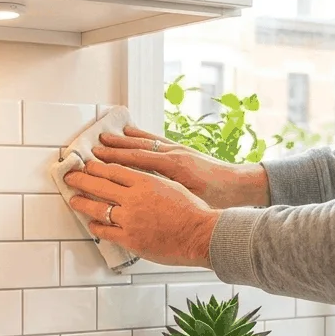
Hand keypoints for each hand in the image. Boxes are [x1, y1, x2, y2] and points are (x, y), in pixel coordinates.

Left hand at [64, 161, 219, 267]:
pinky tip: (91, 223)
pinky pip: (106, 231)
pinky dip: (96, 226)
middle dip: (81, 179)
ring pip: (97, 208)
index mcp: (145, 182)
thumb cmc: (192, 211)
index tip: (86, 164)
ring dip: (82, 202)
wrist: (201, 234)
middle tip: (69, 176)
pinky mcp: (130, 238)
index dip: (96, 167)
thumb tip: (134, 179)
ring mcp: (129, 219)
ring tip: (73, 199)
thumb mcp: (171, 185)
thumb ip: (150, 181)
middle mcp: (133, 198)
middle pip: (99, 185)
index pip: (113, 170)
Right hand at [93, 127, 269, 208]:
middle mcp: (174, 155)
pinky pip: (156, 140)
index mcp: (174, 168)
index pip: (137, 161)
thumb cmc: (219, 198)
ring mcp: (178, 150)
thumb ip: (166, 198)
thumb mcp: (191, 202)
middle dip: (113, 149)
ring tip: (106, 137)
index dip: (114, 161)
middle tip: (92, 148)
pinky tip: (131, 133)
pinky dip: (141, 135)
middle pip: (137, 149)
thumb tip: (140, 203)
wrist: (242, 185)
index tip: (95, 161)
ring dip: (124, 140)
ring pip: (145, 142)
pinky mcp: (182, 149)